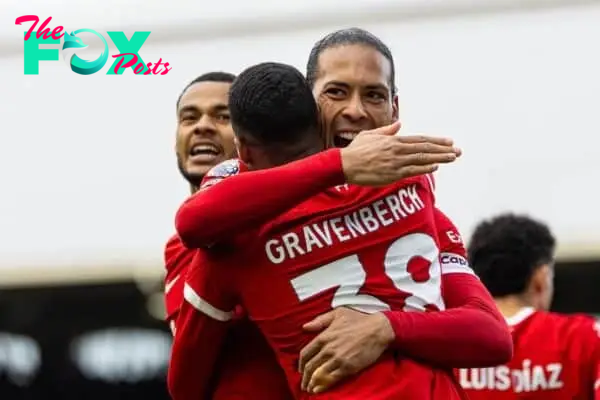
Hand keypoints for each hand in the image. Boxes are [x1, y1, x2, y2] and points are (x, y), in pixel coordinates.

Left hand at [298, 308, 393, 393]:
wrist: (378, 330)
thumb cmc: (358, 320)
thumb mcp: (337, 314)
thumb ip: (319, 321)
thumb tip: (304, 327)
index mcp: (323, 336)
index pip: (305, 354)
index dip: (300, 364)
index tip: (301, 370)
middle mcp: (328, 349)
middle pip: (310, 366)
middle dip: (304, 377)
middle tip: (303, 383)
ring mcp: (337, 359)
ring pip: (318, 374)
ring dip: (311, 383)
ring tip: (309, 388)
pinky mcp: (348, 368)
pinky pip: (331, 379)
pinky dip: (322, 386)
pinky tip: (318, 390)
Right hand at [340, 122, 460, 185]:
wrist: (344, 165)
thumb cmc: (355, 151)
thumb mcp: (370, 135)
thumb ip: (387, 130)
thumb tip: (399, 124)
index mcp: (393, 140)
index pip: (420, 140)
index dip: (436, 141)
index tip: (449, 142)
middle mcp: (397, 150)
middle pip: (425, 148)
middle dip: (443, 149)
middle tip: (458, 151)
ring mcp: (396, 162)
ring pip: (422, 159)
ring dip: (439, 158)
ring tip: (453, 158)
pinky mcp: (392, 174)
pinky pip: (412, 170)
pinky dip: (425, 168)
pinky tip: (435, 167)